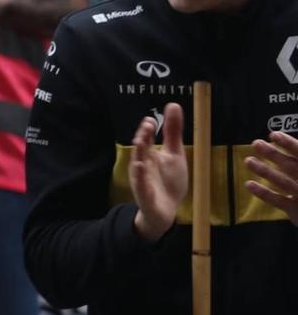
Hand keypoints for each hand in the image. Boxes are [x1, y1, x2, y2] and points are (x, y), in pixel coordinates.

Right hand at [130, 103, 189, 241]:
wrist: (166, 210)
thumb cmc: (169, 180)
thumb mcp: (175, 154)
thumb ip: (173, 131)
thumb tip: (172, 104)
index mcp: (150, 154)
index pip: (147, 139)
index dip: (147, 130)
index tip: (152, 120)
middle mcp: (143, 165)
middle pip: (141, 149)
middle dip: (143, 137)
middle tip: (148, 126)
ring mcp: (143, 180)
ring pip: (138, 165)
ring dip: (139, 154)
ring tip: (140, 142)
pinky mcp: (146, 194)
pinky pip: (142, 185)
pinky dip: (140, 177)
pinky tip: (140, 167)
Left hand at [244, 131, 297, 226]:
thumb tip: (290, 142)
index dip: (289, 144)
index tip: (274, 135)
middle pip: (291, 167)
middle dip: (273, 154)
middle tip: (256, 143)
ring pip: (283, 182)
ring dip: (265, 171)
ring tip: (248, 161)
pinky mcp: (296, 210)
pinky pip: (278, 201)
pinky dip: (263, 193)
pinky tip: (249, 184)